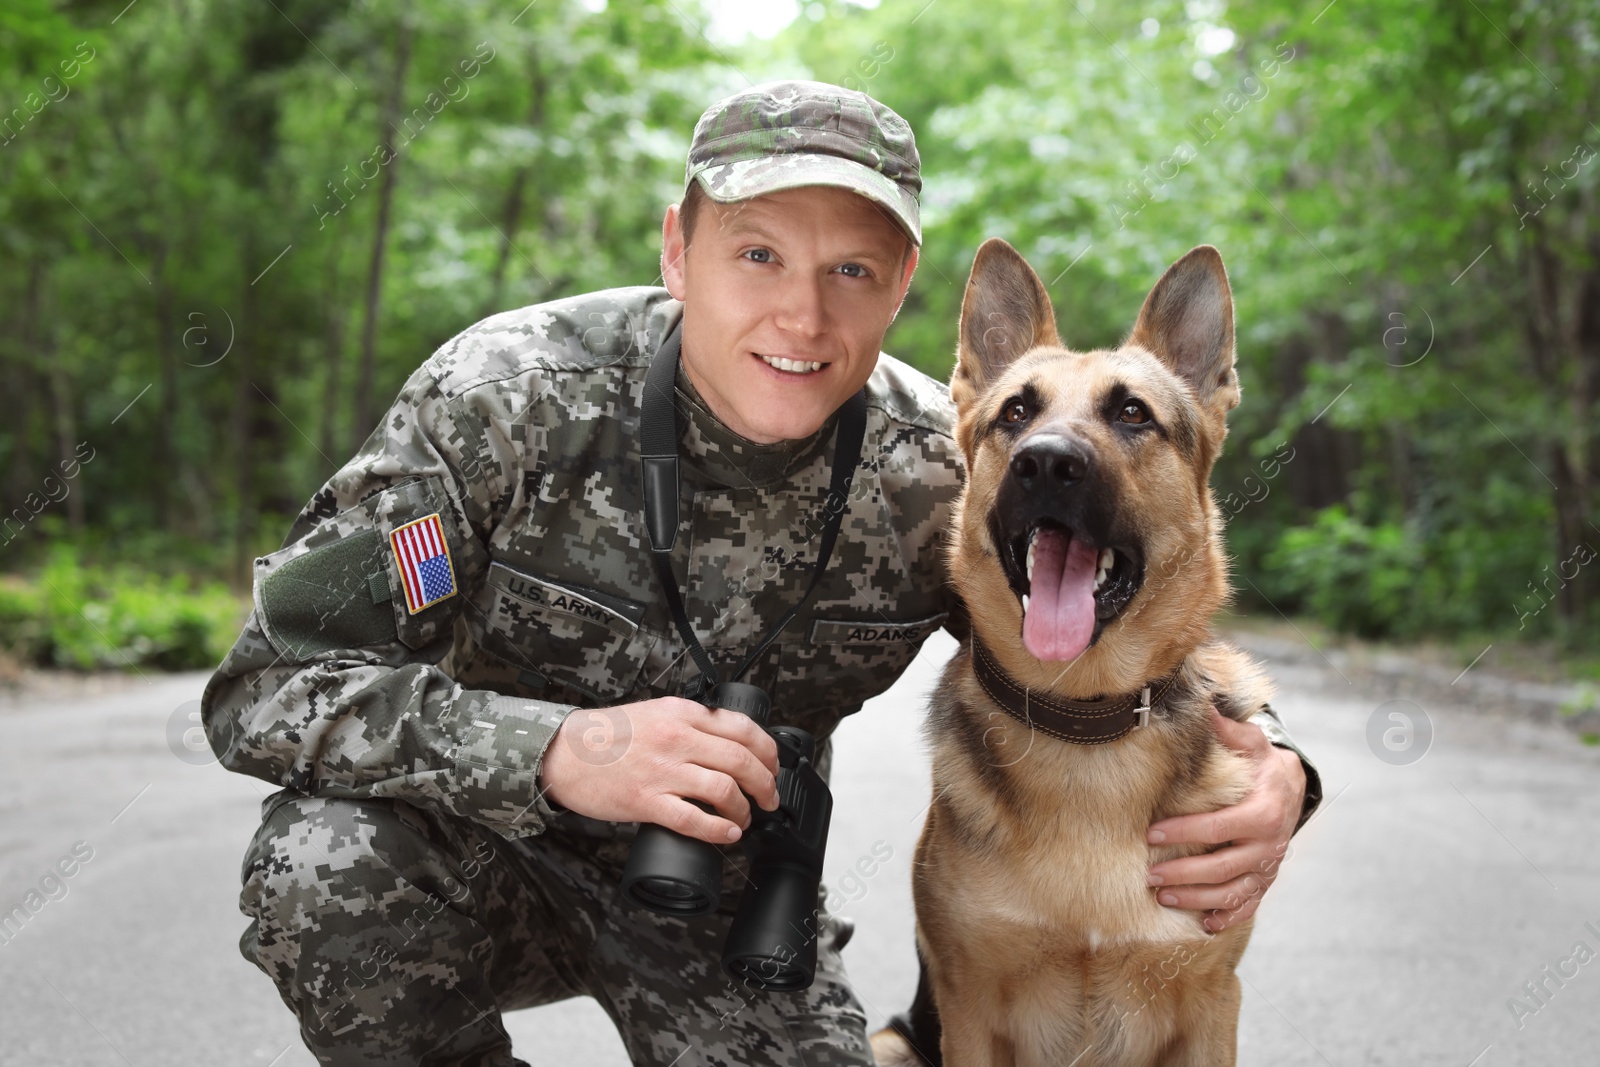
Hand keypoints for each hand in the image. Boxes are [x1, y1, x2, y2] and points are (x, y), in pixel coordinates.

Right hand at [537, 696, 781, 844]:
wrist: (564, 753)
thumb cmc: (607, 737)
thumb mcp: (654, 712)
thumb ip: (689, 722)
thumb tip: (727, 742)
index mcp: (681, 713)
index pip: (742, 728)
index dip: (768, 752)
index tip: (773, 767)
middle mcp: (676, 738)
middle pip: (741, 760)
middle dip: (765, 784)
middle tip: (769, 799)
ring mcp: (661, 770)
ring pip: (724, 790)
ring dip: (744, 809)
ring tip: (745, 818)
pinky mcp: (645, 800)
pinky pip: (693, 819)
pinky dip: (718, 830)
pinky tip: (727, 834)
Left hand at [1144, 707, 1305, 931]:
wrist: (1294, 790)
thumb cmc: (1262, 765)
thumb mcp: (1251, 743)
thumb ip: (1228, 730)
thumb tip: (1202, 705)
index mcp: (1263, 811)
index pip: (1219, 827)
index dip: (1185, 832)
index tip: (1152, 834)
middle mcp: (1268, 844)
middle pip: (1223, 867)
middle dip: (1184, 874)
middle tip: (1149, 876)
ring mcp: (1268, 867)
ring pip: (1232, 891)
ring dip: (1198, 899)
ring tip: (1163, 898)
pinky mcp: (1265, 881)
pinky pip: (1249, 905)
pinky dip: (1229, 917)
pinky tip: (1205, 924)